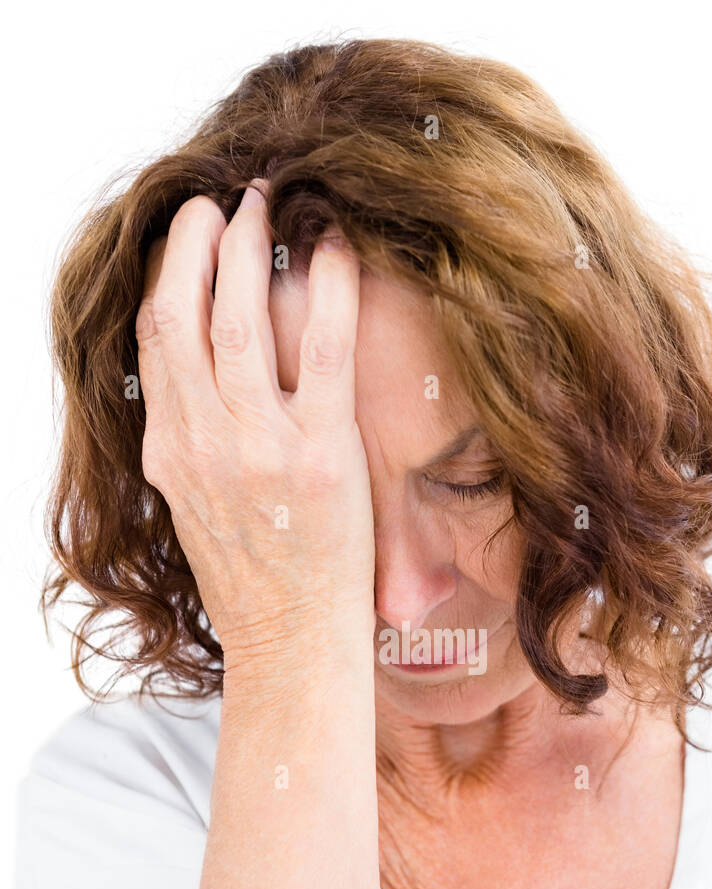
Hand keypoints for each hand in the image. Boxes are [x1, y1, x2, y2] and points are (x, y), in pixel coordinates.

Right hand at [134, 186, 374, 671]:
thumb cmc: (255, 584)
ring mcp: (258, 446)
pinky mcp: (320, 455)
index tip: (187, 239)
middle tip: (224, 201)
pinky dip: (330, 289)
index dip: (167, 277)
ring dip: (253, 248)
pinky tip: (338, 247)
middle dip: (199, 244)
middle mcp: (201, 442)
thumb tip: (192, 396)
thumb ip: (188, 447)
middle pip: (183, 314)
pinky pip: (322, 350)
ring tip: (270, 205)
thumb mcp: (195, 510)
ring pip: (239, 318)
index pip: (153, 341)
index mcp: (168, 452)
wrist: (292, 645)